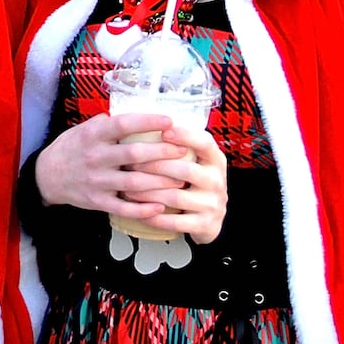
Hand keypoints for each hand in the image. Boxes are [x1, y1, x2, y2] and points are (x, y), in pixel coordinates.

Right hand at [33, 112, 188, 223]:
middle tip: (183, 149)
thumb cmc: (70, 148)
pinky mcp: (97, 201)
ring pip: (134, 182)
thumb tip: (134, 112)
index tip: (169, 120)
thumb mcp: (83, 129)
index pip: (123, 124)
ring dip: (161, 181)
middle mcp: (95, 157)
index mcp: (92, 135)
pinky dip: (143, 209)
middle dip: (162, 152)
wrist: (46, 176)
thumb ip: (106, 123)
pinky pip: (124, 207)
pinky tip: (160, 207)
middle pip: (134, 154)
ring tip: (181, 178)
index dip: (148, 122)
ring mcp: (96, 181)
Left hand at [124, 123, 227, 244]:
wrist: (209, 218)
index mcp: (215, 159)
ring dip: (147, 192)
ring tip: (126, 188)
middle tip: (129, 163)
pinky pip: (175, 222)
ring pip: (175, 196)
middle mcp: (217, 180)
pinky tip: (138, 211)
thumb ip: (175, 144)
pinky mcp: (205, 225)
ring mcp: (213, 204)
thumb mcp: (194, 160)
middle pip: (184, 170)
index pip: (205, 143)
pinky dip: (154, 216)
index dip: (186, 136)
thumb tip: (138, 118)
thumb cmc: (192, 181)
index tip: (164, 131)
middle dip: (153, 166)